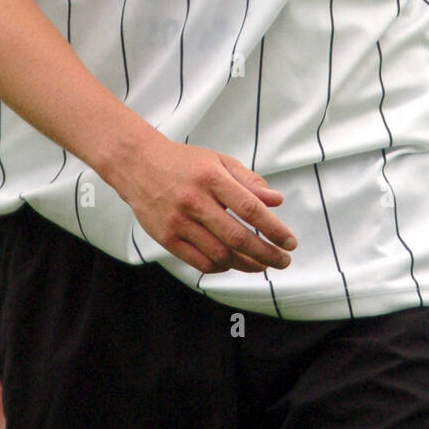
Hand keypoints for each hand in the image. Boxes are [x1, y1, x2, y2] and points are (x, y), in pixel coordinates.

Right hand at [115, 132, 298, 275]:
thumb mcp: (218, 161)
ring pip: (220, 254)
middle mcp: (195, 200)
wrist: (138, 164)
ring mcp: (178, 221)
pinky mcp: (166, 238)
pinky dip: (221, 267)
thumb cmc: (183, 162)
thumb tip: (276, 200)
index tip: (290, 242)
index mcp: (211, 177)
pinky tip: (232, 263)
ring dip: (246, 264)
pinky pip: (200, 262)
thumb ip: (248, 181)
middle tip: (283, 261)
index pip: (251, 208)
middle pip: (238, 237)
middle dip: (267, 254)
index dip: (274, 229)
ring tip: (261, 264)